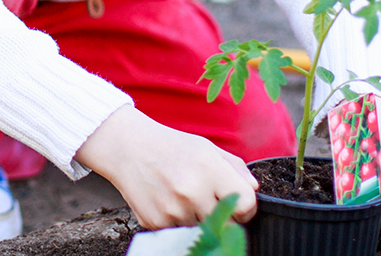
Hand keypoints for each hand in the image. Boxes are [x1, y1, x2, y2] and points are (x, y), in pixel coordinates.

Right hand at [74, 105, 258, 228]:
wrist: (128, 148)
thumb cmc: (170, 146)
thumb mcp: (207, 148)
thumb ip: (235, 168)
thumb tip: (253, 189)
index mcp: (210, 170)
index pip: (246, 205)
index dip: (246, 207)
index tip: (239, 205)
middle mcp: (192, 192)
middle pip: (226, 224)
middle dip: (223, 216)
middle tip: (210, 201)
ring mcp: (173, 210)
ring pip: (202, 231)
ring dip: (198, 220)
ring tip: (185, 197)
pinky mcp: (155, 223)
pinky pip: (179, 233)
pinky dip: (178, 222)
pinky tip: (169, 202)